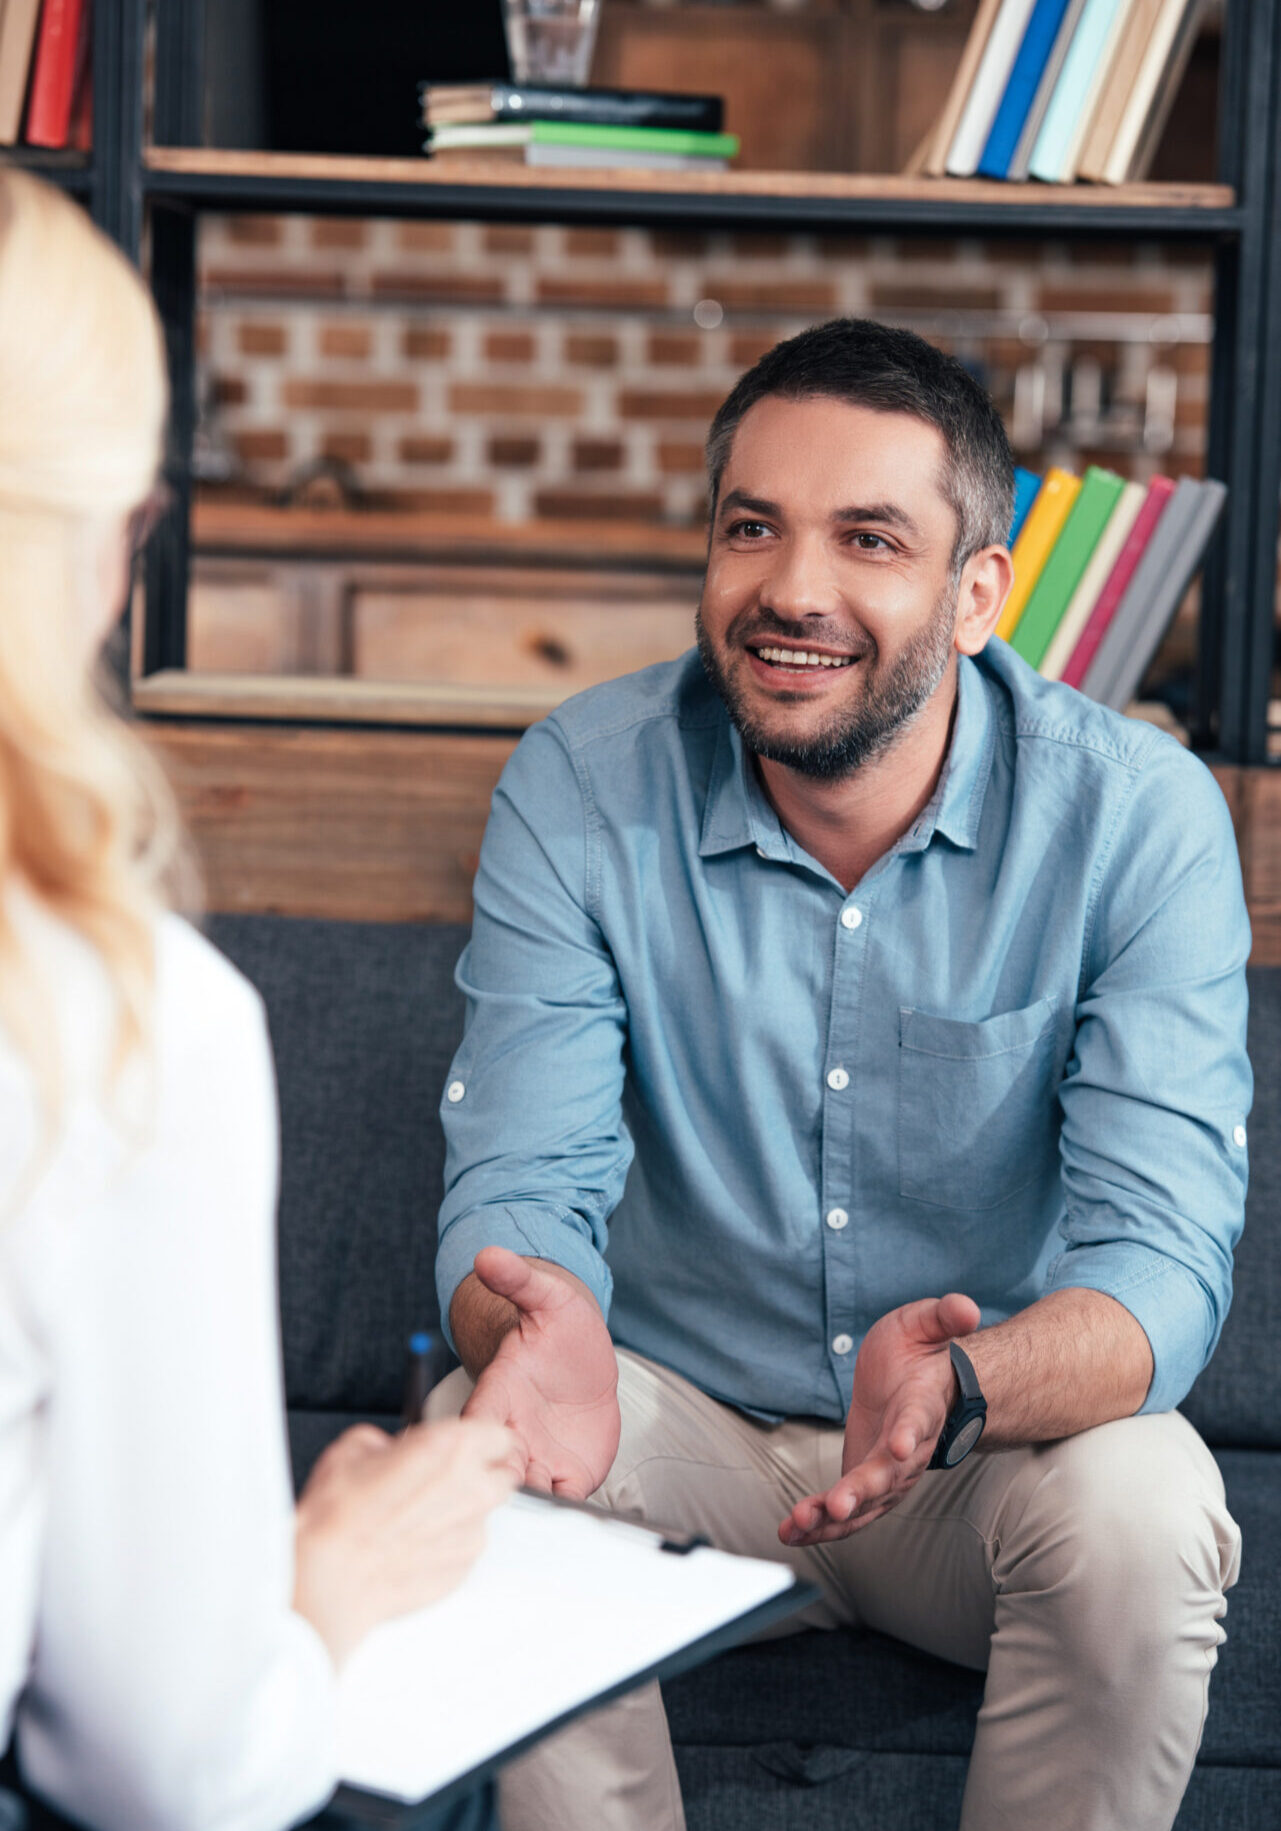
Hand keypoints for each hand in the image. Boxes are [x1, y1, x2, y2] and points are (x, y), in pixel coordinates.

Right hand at [293, 1416, 516, 1666]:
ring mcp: (471, 1533)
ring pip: (481, 1515)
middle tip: (442, 1481)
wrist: (330, 1580)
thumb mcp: (355, 1448)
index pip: (499, 1436)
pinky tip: (411, 1546)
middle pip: (501, 1477)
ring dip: (459, 1514)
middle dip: (479, 1477)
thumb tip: (392, 1450)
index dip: (481, 1441)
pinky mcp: (463, 1569)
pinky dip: (446, 1545)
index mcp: (452, 1449)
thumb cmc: (339, 1517)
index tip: (469, 1446)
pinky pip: (464, 1548)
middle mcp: (472, 1489)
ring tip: (415, 1520)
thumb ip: (390, 1443)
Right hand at [460, 1246, 619, 1499]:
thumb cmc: (560, 1329)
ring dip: (536, 1502)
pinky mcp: (568, 1474)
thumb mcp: (547, 1298)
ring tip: (554, 1499)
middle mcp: (513, 1432)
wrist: (585, 1362)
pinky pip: (561, 1500)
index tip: (503, 1448)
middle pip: (495, 1470)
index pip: (476, 1424)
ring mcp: (539, 1457)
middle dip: (507, 1485)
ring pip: (526, 1494)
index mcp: (499, 1394)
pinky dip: (565, 1509)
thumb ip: (519, 1281)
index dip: (482, 1442)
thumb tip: (488, 1255)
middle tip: (531, 1486)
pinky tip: (579, 1509)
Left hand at [780, 1292, 980, 1547]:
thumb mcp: (926, 1323)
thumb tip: (968, 1307)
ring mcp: (889, 1472)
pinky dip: (819, 1523)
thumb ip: (944, 1316)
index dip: (909, 1434)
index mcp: (922, 1406)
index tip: (900, 1447)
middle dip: (862, 1491)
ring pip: (866, 1501)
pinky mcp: (866, 1482)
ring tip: (802, 1524)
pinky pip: (845, 1510)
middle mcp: (909, 1448)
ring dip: (836, 1517)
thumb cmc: (920, 1353)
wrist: (918, 1384)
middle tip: (838, 1506)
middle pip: (888, 1474)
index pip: (918, 1421)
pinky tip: (791, 1532)